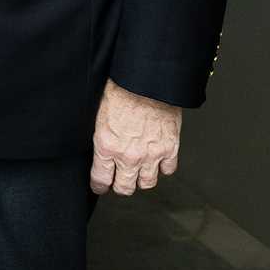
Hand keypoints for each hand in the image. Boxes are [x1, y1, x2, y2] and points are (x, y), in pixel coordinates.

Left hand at [90, 80, 181, 195]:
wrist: (147, 81)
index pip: (100, 179)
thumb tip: (99, 148)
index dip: (99, 185)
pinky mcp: (170, 148)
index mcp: (107, 146)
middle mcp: (128, 156)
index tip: (100, 186)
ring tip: (138, 174)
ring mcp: (151, 154)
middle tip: (119, 182)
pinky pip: (168, 170)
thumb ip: (101, 138)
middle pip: (125, 188)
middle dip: (120, 187)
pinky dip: (163, 168)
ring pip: (147, 184)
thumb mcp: (99, 115)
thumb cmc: (121, 90)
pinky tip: (157, 161)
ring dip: (141, 180)